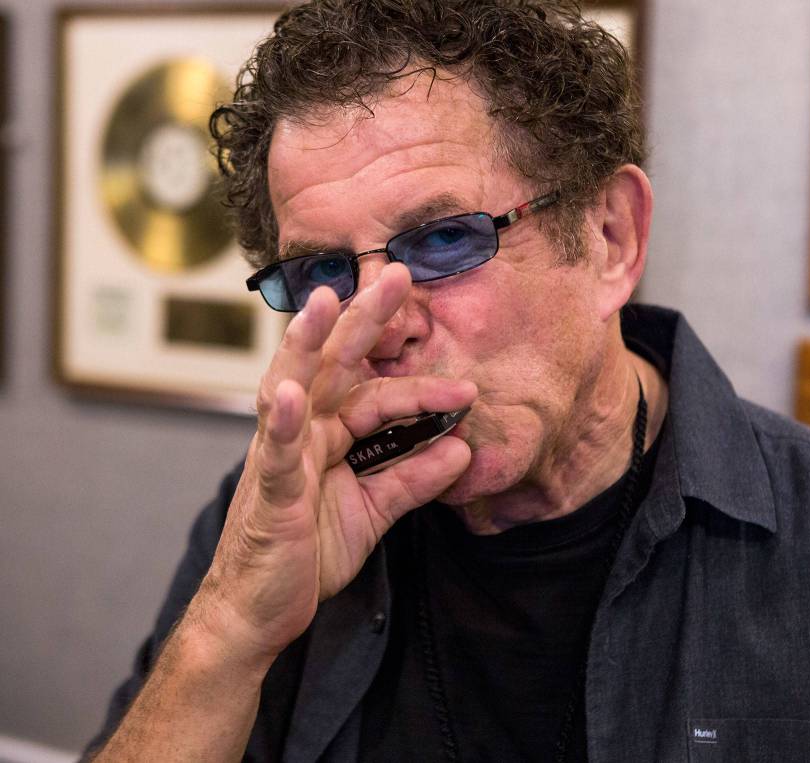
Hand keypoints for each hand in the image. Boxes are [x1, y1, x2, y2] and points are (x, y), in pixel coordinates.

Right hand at [188, 264, 474, 665]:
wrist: (261, 610)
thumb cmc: (307, 553)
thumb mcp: (374, 512)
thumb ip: (414, 479)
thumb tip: (461, 450)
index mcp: (327, 434)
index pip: (376, 395)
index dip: (420, 388)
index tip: (466, 388)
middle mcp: (302, 432)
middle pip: (333, 364)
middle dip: (362, 317)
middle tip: (395, 273)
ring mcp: (280, 456)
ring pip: (292, 387)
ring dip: (307, 343)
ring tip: (324, 302)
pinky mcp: (269, 491)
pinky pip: (275, 451)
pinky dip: (280, 421)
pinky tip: (289, 393)